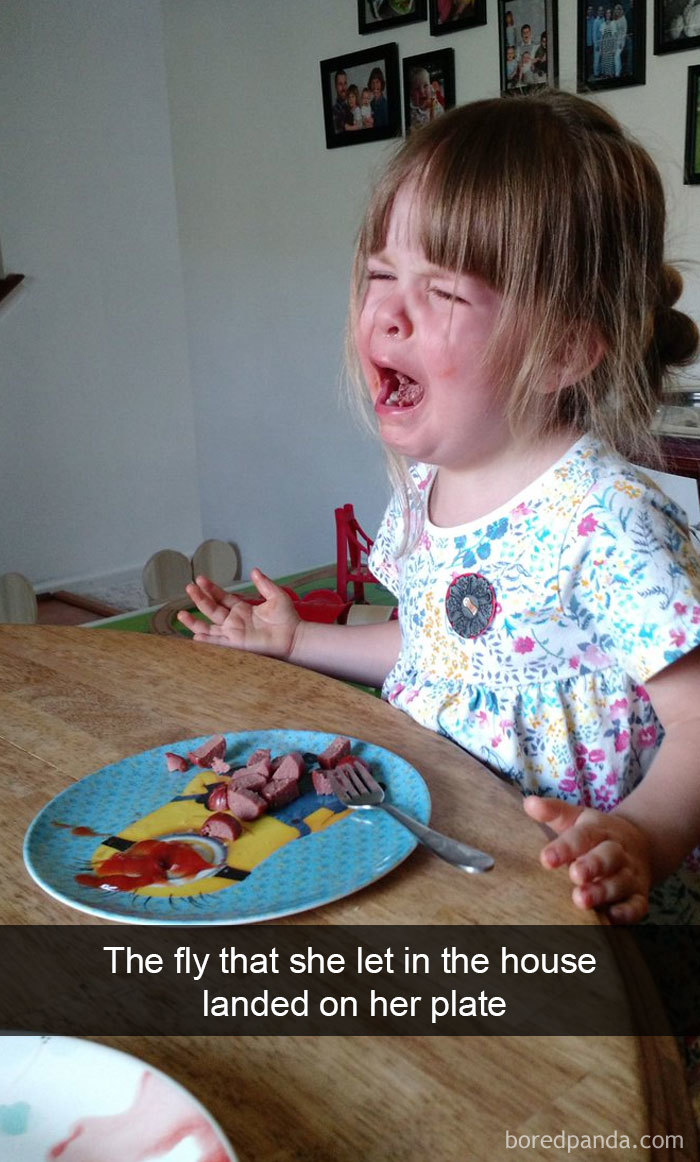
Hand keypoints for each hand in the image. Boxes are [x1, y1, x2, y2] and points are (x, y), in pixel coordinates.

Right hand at [177, 569, 300, 659]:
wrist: (294, 636)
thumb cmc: (287, 619)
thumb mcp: (276, 596)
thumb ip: (264, 584)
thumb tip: (255, 570)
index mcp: (242, 609)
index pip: (222, 598)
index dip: (211, 589)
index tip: (200, 579)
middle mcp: (235, 621)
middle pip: (212, 609)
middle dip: (200, 599)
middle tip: (188, 587)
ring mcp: (234, 633)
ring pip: (209, 627)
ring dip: (195, 622)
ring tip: (181, 614)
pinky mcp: (237, 644)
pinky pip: (218, 642)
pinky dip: (207, 640)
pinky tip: (194, 636)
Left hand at [523, 797, 652, 923]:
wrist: (637, 844)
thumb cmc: (594, 834)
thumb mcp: (575, 818)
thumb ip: (553, 812)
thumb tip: (530, 803)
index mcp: (599, 830)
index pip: (583, 836)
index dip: (565, 847)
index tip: (546, 859)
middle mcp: (617, 852)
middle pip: (608, 856)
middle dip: (592, 866)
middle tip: (574, 875)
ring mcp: (630, 874)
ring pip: (620, 882)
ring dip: (603, 891)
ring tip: (582, 900)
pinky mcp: (639, 895)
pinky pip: (637, 905)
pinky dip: (627, 912)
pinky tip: (611, 918)